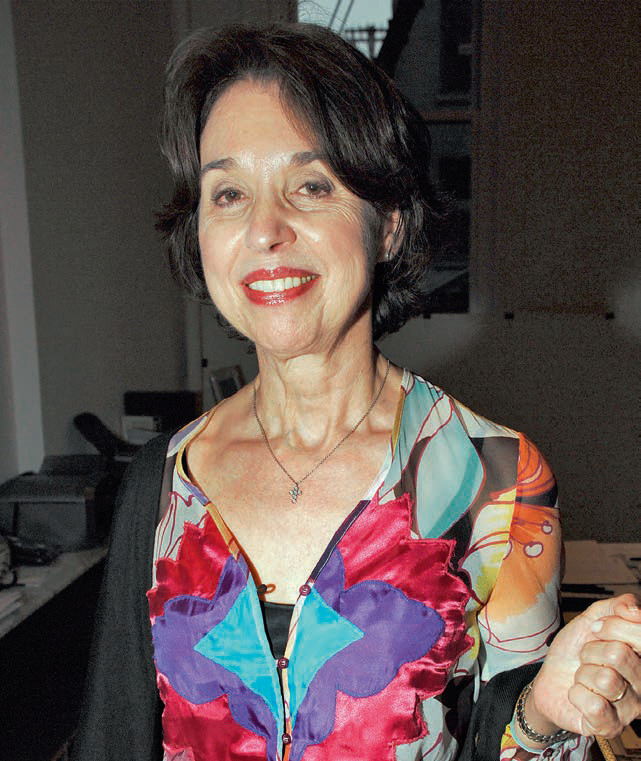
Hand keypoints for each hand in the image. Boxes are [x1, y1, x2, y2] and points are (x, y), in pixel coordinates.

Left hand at [529, 594, 640, 737]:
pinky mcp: (611, 727)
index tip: (596, 629)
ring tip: (582, 677)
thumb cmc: (574, 650)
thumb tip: (634, 609)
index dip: (611, 626)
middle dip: (591, 650)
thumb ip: (614, 607)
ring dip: (582, 673)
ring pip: (605, 679)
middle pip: (619, 654)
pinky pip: (595, 705)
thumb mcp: (590, 620)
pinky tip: (579, 695)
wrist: (549, 678)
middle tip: (586, 657)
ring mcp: (631, 709)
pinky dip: (577, 694)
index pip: (640, 634)